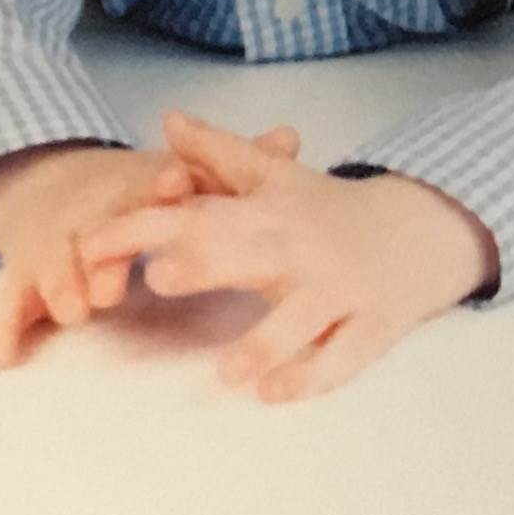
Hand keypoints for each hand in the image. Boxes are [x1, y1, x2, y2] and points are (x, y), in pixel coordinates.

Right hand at [0, 121, 309, 369]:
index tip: (174, 183)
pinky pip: (9, 305)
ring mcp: (53, 247)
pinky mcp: (25, 280)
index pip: (145, 181)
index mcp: (130, 188)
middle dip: (107, 249)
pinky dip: (2, 328)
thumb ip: (231, 167)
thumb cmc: (136, 193)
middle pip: (96, 226)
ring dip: (62, 284)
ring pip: (53, 263)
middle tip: (120, 282)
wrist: (51, 191)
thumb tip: (292, 137)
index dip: (160, 182)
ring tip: (76, 311)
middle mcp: (89, 214)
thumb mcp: (179, 176)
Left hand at [75, 108, 497, 401]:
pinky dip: (312, 376)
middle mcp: (301, 250)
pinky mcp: (369, 328)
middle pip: (250, 256)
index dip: (146, 227)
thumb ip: (220, 153)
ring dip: (266, 343)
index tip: (93, 242)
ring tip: (228, 371)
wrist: (420, 231)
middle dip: (207, 265)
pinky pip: (341, 358)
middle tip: (160, 279)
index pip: (201, 215)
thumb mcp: (277, 176)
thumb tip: (168, 120)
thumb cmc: (328, 210)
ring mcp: (338, 291)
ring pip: (302, 320)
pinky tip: (277, 394)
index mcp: (270, 213)